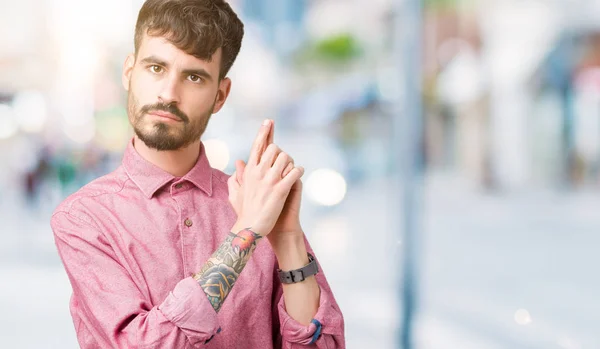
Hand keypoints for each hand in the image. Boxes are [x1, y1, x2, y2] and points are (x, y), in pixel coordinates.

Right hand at [227, 120, 303, 236]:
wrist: (250, 227)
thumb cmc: (244, 211)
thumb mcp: (236, 191)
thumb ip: (237, 175)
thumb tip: (238, 162)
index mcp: (249, 170)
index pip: (257, 145)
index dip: (263, 131)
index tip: (269, 121)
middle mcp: (259, 172)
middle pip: (275, 148)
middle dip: (282, 154)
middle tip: (284, 164)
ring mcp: (270, 180)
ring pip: (286, 157)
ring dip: (291, 162)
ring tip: (290, 171)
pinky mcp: (280, 189)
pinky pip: (294, 172)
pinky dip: (298, 171)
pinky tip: (298, 173)